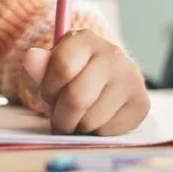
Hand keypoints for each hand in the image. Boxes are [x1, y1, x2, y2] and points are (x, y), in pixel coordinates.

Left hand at [21, 29, 149, 135]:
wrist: (104, 81)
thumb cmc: (70, 73)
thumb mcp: (47, 67)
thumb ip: (36, 66)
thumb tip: (31, 57)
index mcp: (84, 39)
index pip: (62, 67)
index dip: (48, 89)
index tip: (46, 96)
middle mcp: (112, 54)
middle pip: (77, 97)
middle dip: (60, 117)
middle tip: (58, 119)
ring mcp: (130, 78)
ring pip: (92, 119)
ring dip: (77, 126)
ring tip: (77, 117)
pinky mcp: (141, 104)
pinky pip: (109, 131)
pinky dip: (95, 132)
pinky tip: (96, 119)